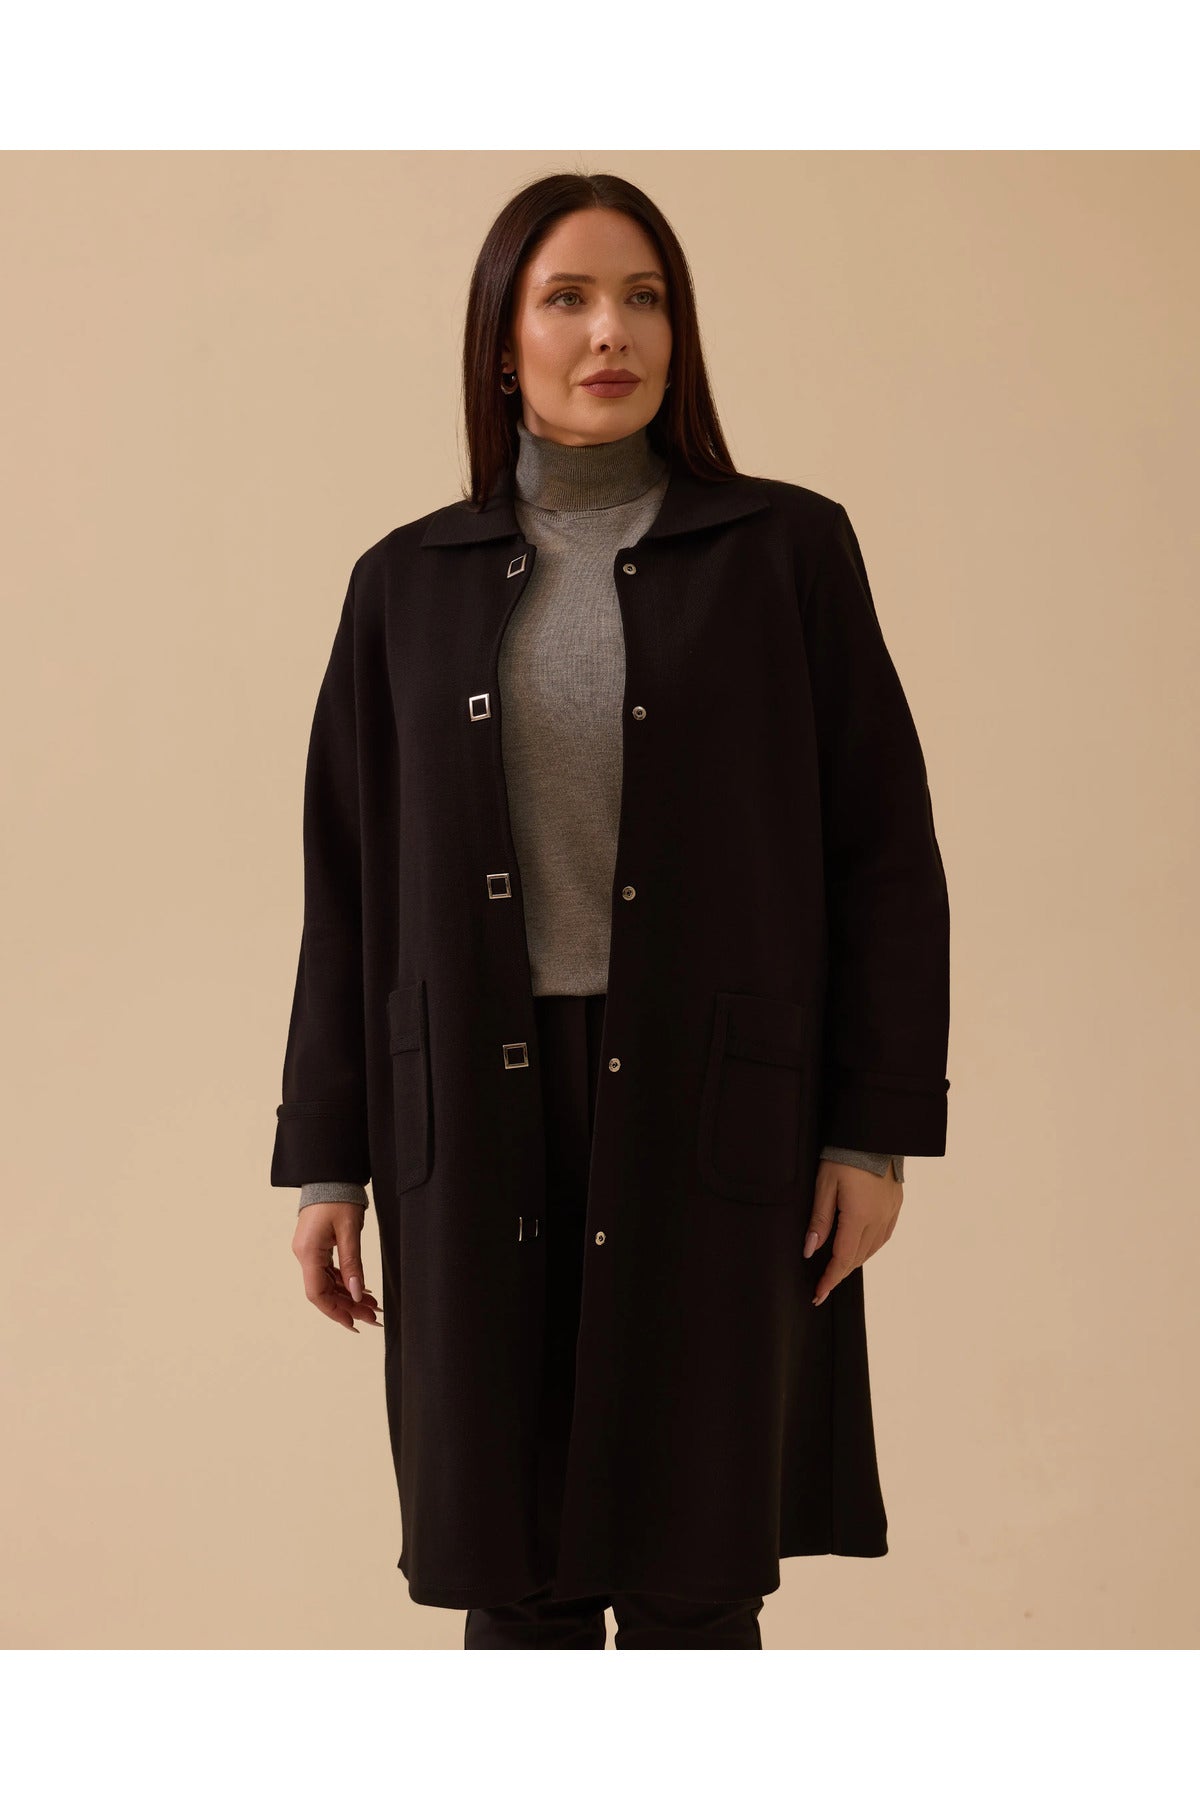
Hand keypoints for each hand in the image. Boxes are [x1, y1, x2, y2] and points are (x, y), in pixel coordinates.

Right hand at [292, 1202, 381, 1332]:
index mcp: (308, 1252)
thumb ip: (352, 1264)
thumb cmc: (339, 1197)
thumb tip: (357, 1294)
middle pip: (324, 1291)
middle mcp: (304, 1254)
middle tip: (373, 1317)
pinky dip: (344, 1282)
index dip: (335, 1312)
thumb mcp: (349, 1231)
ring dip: (348, 1296)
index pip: (317, 1293)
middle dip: (348, 1306)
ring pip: (327, 1283)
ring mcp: (309, 1251)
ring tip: (372, 1306)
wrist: (329, 1173)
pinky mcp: (316, 1246)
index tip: (355, 1324)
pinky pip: (328, 1271)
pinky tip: (361, 1289)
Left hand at [804, 1158, 902, 1306]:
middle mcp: (879, 1219)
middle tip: (822, 1284)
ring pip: (872, 1249)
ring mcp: (890, 1213)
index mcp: (859, 1216)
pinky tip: (859, 1246)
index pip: (843, 1258)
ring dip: (854, 1260)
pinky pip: (883, 1236)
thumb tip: (810, 1250)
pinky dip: (869, 1247)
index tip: (818, 1294)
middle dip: (839, 1273)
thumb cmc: (844, 1156)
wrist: (873, 1133)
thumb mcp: (824, 1185)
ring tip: (837, 1267)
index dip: (830, 1279)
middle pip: (857, 1257)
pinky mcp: (896, 1205)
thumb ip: (819, 1220)